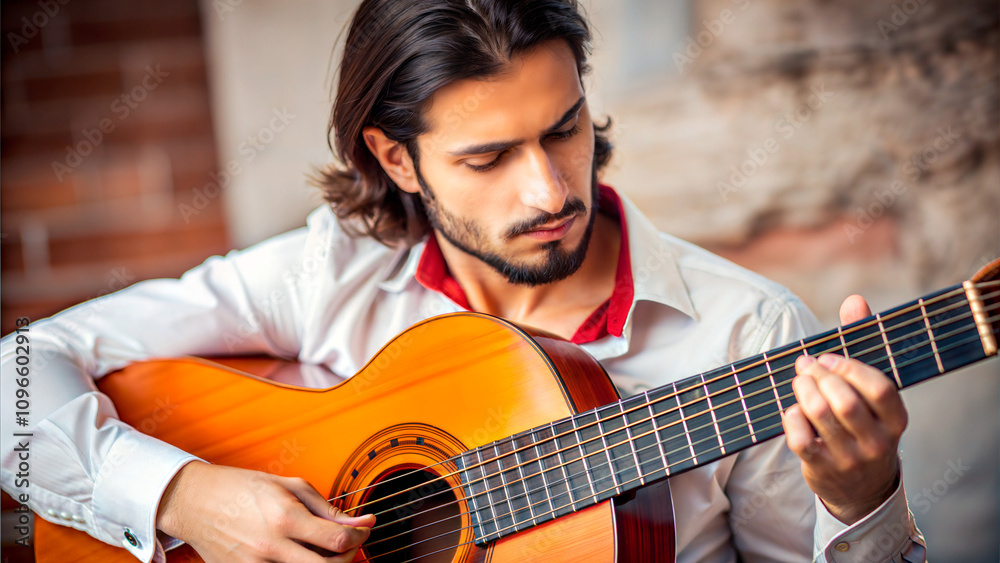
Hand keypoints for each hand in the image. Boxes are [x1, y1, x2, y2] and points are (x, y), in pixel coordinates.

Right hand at [156, 461, 374, 561]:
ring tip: (327, 549)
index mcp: (285, 517)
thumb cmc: (240, 487)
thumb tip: (356, 521)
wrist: (194, 501)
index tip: (364, 527)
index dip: (360, 536)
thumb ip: (325, 507)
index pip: (338, 539)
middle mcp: (272, 546)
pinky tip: (303, 556)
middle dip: (349, 556)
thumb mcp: (288, 485)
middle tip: (351, 543)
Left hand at [781, 295, 907, 523]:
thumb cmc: (863, 424)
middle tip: (805, 364)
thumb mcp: (870, 393)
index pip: (879, 388)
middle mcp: (877, 442)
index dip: (850, 368)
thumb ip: (862, 343)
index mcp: (896, 420)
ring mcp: (849, 459)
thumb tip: (854, 299)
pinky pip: (800, 439)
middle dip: (819, 376)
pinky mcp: (821, 470)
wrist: (861, 489)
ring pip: (820, 416)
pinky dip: (791, 418)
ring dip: (802, 391)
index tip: (829, 358)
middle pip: (844, 402)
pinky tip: (793, 410)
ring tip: (799, 380)